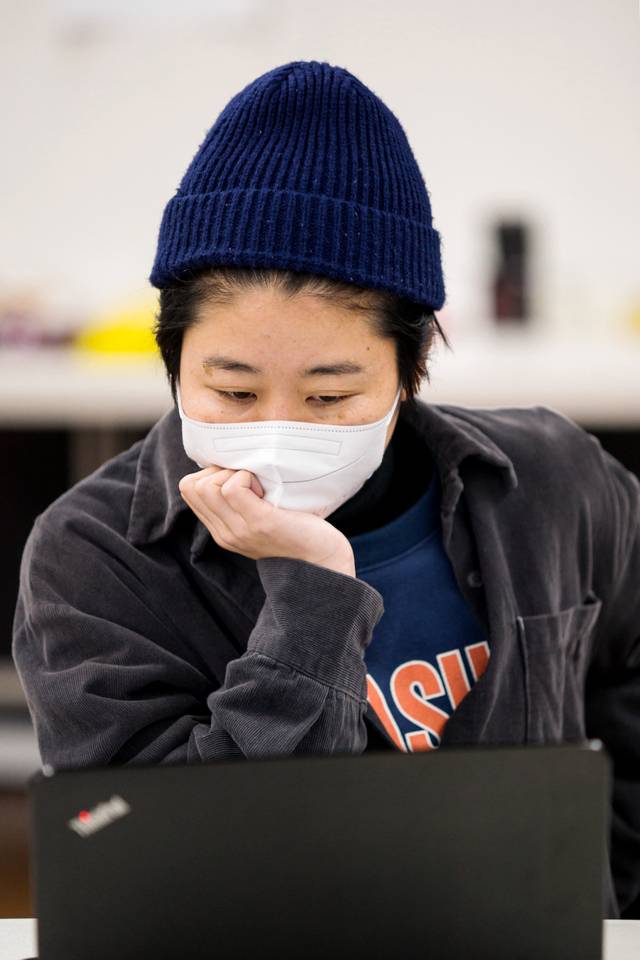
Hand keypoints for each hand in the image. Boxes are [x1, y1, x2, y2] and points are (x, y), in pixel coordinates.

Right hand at [178, 466, 355, 576]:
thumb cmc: (300, 533)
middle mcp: (225, 533)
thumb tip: (233, 466)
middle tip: (250, 481)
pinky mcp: (259, 523)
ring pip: (207, 485)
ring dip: (234, 473)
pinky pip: (232, 487)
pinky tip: (266, 489)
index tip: (241, 479)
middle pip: (190, 485)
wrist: (325, 563)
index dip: (211, 474)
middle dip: (218, 471)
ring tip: (258, 486)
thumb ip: (242, 504)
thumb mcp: (261, 520)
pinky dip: (247, 477)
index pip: (189, 489)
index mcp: (222, 531)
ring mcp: (240, 529)